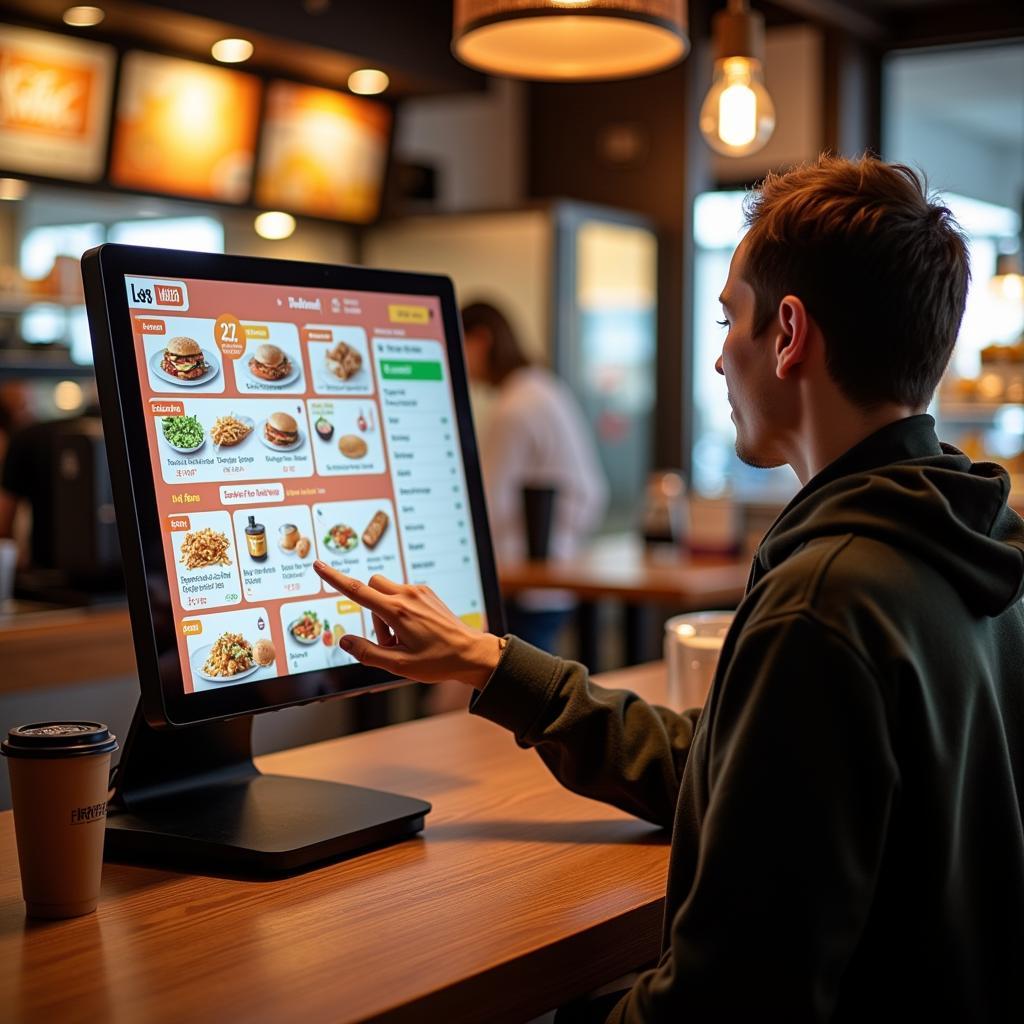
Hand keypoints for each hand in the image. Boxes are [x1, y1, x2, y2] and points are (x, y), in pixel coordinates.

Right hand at [313, 561, 502, 687]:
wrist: (471, 653)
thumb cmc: (437, 661)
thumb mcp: (398, 665)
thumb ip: (367, 652)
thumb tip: (344, 640)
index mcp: (397, 611)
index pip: (357, 590)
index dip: (334, 578)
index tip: (318, 564)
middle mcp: (407, 595)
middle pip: (371, 586)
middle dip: (369, 608)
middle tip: (386, 639)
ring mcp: (419, 591)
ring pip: (386, 591)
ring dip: (384, 611)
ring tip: (404, 639)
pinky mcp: (427, 593)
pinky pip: (402, 594)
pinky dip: (398, 609)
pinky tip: (415, 630)